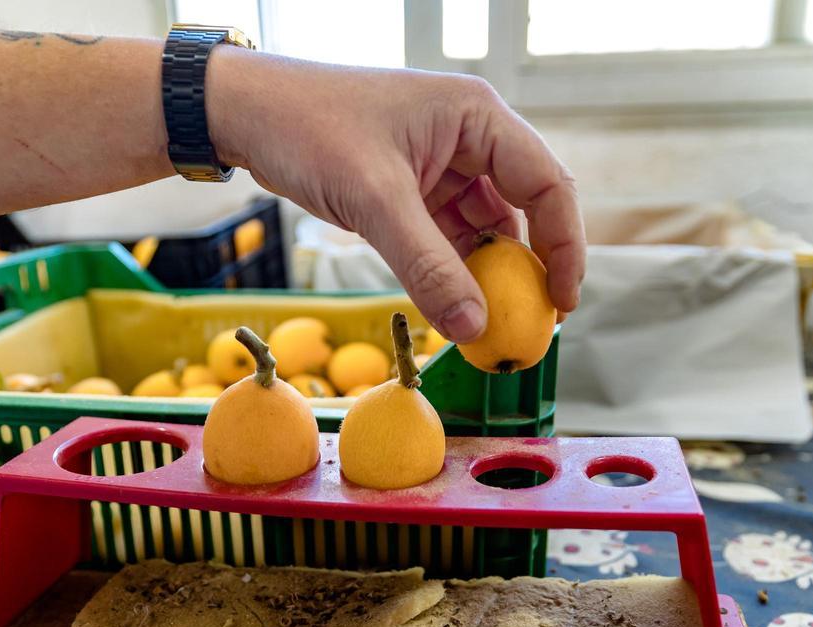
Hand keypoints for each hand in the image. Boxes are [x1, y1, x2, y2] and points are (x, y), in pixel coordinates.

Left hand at [206, 48, 584, 342]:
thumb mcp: (374, 200)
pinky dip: (454, 271)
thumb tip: (472, 327)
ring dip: (489, 275)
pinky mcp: (415, 190)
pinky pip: (450, 237)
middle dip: (530, 268)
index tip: (561, 301)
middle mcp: (470, 138)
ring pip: (486, 229)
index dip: (564, 246)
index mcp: (477, 117)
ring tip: (492, 323)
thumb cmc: (310, 127)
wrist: (248, 114)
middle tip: (533, 323)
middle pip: (525, 210)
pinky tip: (454, 306)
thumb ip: (427, 265)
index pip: (547, 184)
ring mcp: (444, 165)